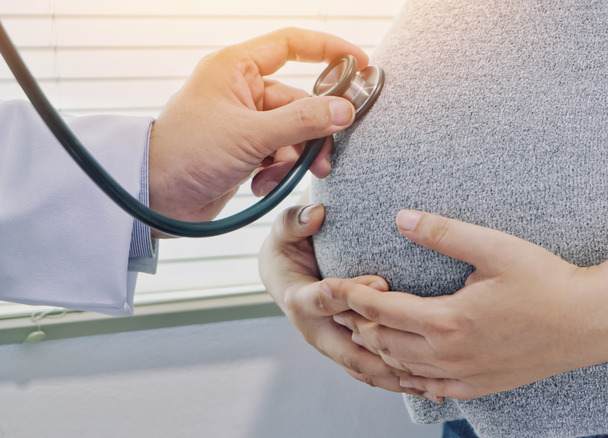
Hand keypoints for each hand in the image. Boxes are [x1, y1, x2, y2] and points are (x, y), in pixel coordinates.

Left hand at [148, 28, 366, 233]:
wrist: (154, 198)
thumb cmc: (186, 154)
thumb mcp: (251, 136)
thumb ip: (302, 122)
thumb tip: (344, 110)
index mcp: (235, 68)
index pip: (291, 45)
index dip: (328, 50)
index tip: (359, 64)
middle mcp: (240, 90)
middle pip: (298, 100)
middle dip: (312, 131)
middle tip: (324, 158)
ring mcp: (242, 121)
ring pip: (291, 131)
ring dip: (295, 156)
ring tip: (288, 175)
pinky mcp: (243, 149)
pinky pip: (277, 152)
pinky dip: (277, 169)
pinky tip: (262, 184)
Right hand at [258, 203, 431, 399]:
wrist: (285, 275)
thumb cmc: (288, 248)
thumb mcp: (285, 231)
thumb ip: (296, 220)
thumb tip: (316, 212)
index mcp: (299, 300)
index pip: (321, 302)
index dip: (348, 294)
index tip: (378, 282)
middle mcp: (316, 330)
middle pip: (349, 351)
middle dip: (383, 352)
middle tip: (418, 347)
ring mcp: (333, 345)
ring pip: (365, 369)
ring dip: (397, 377)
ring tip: (432, 382)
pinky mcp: (348, 352)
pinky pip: (374, 372)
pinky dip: (400, 381)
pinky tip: (431, 388)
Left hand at [322, 210, 607, 400]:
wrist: (591, 323)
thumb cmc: (547, 282)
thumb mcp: (494, 248)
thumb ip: (443, 232)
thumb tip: (401, 217)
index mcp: (447, 320)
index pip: (381, 310)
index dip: (351, 296)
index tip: (330, 284)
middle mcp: (449, 354)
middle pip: (384, 343)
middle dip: (359, 323)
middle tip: (346, 304)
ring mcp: (464, 375)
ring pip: (402, 369)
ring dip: (378, 350)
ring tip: (364, 331)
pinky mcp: (480, 385)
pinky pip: (430, 389)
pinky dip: (408, 377)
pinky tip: (403, 368)